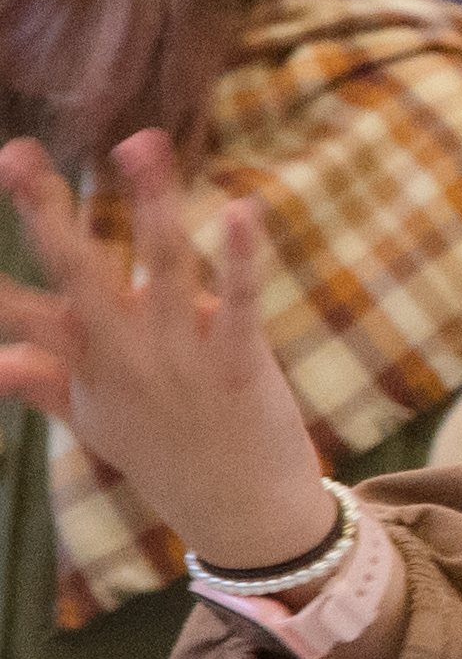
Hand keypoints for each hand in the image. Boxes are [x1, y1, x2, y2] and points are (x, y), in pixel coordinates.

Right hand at [0, 133, 337, 570]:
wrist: (242, 514)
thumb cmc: (167, 456)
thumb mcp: (96, 421)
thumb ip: (46, 382)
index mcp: (88, 364)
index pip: (24, 307)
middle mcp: (127, 356)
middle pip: (79, 272)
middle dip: (45, 212)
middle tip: (14, 154)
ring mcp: (183, 359)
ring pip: (162, 268)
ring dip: (150, 205)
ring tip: (139, 144)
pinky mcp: (241, 364)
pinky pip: (241, 302)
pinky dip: (241, 257)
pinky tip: (242, 210)